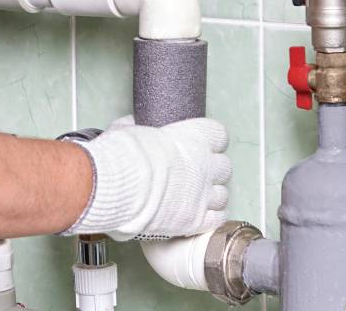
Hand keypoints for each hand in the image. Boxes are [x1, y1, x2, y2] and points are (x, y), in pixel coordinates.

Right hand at [64, 116, 231, 240]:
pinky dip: (210, 218)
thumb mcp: (126, 130)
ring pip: (222, 195)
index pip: (219, 135)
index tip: (199, 146)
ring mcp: (203, 194)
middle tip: (193, 175)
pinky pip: (217, 219)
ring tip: (193, 198)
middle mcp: (205, 165)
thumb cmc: (124, 155)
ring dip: (211, 196)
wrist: (122, 187)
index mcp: (194, 137)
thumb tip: (130, 124)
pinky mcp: (196, 220)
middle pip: (224, 167)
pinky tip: (197, 216)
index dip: (210, 142)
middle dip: (210, 171)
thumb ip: (134, 127)